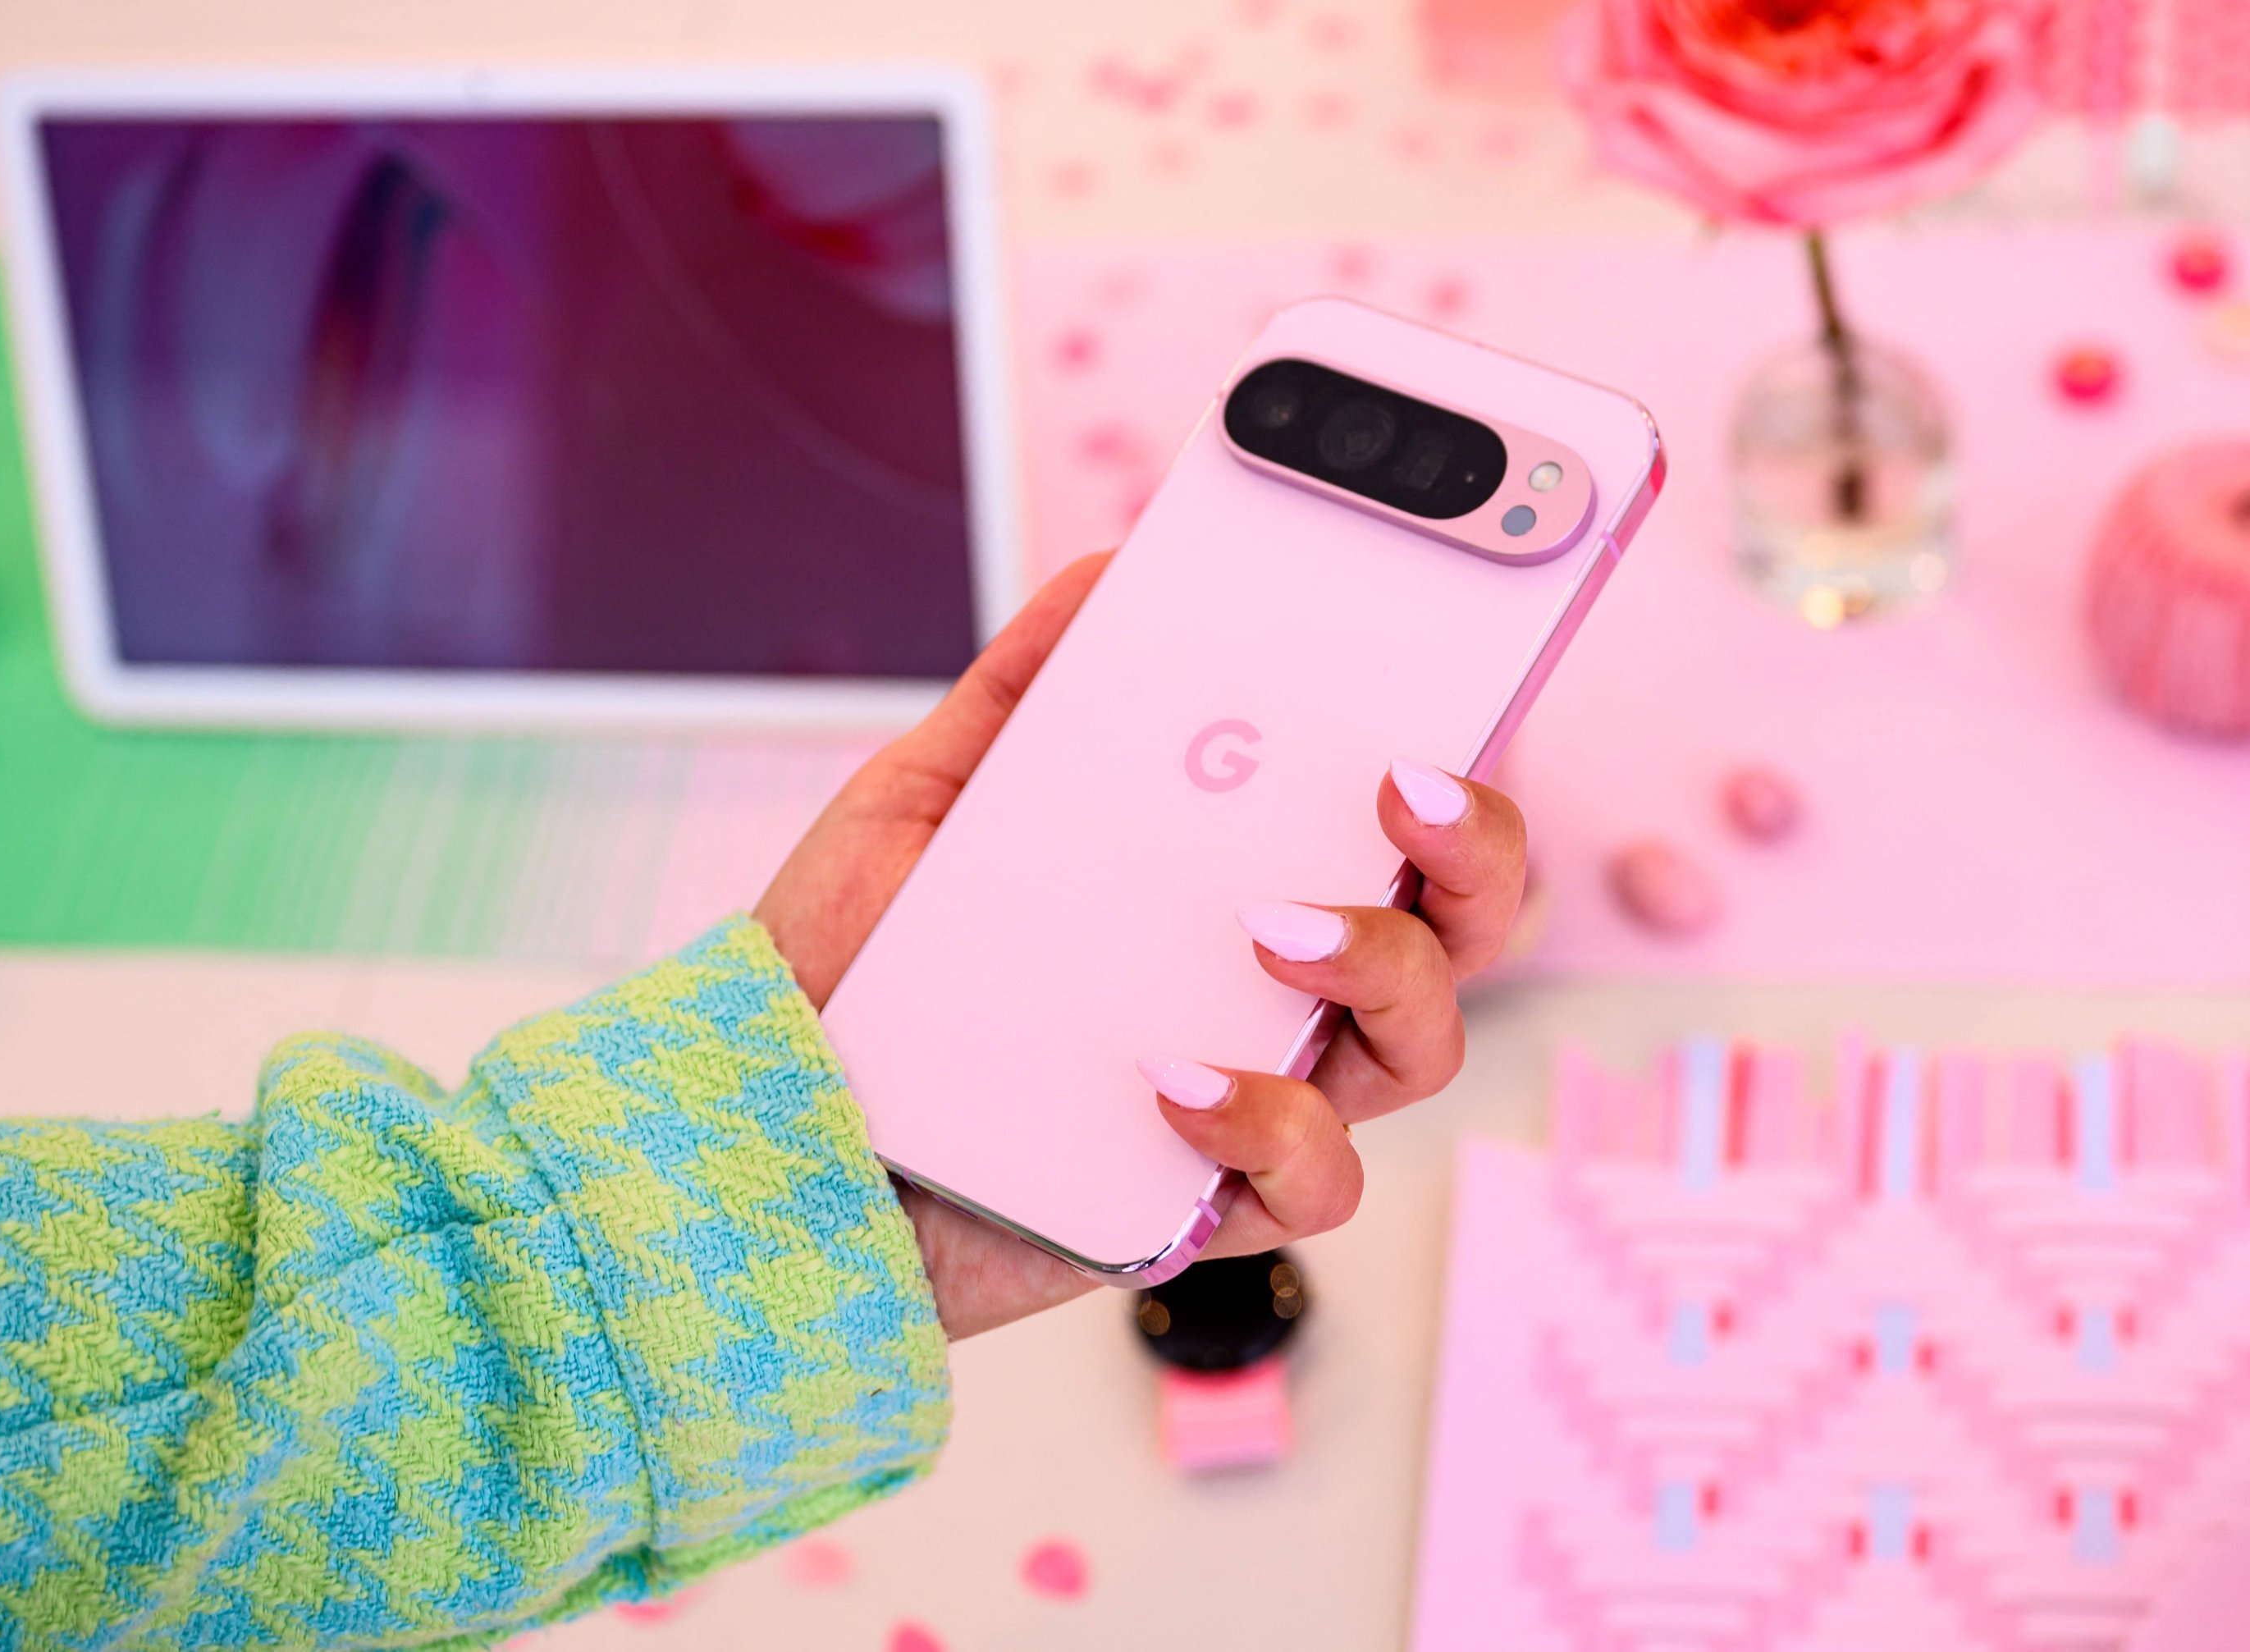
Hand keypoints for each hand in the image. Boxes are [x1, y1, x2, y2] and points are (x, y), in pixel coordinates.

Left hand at [757, 554, 1528, 1337]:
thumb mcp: (932, 800)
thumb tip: (1111, 570)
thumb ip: (1026, 689)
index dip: (1462, 773)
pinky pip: (1318, 1181)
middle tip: (1401, 792)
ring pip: (1423, 1047)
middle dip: (1477, 850)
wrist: (771, 1120)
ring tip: (1264, 926)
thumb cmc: (870, 961)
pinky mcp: (1210, 1204)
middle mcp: (1281, 991)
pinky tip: (1170, 1076)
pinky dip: (1272, 1124)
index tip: (1432, 712)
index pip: (1403, 827)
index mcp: (1245, 881)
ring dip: (1378, 969)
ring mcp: (1262, 1097)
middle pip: (1462, 925)